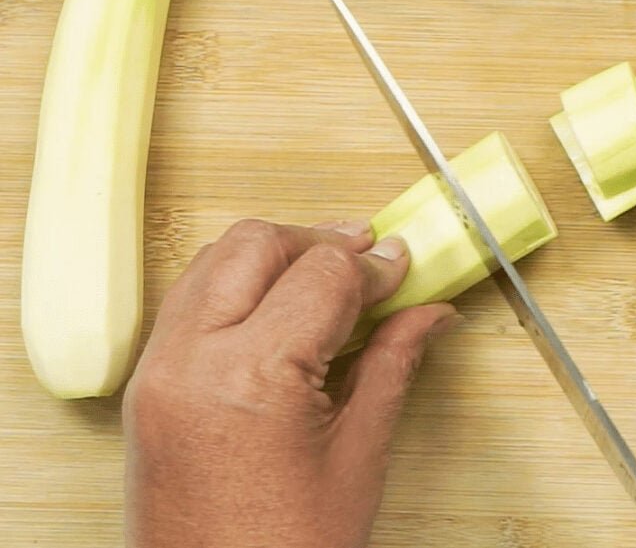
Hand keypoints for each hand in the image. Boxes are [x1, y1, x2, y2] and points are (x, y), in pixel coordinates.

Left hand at [123, 218, 459, 547]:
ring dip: (274, 255)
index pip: (322, 274)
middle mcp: (191, 360)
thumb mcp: (359, 455)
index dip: (373, 266)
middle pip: (257, 243)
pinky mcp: (145, 386)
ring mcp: (158, 371)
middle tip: (367, 260)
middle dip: (320, 242)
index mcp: (252, 377)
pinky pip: (188, 300)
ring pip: (213, 259)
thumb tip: (430, 313)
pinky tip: (277, 307)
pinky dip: (234, 284)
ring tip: (325, 279)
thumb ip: (393, 363)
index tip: (402, 269)